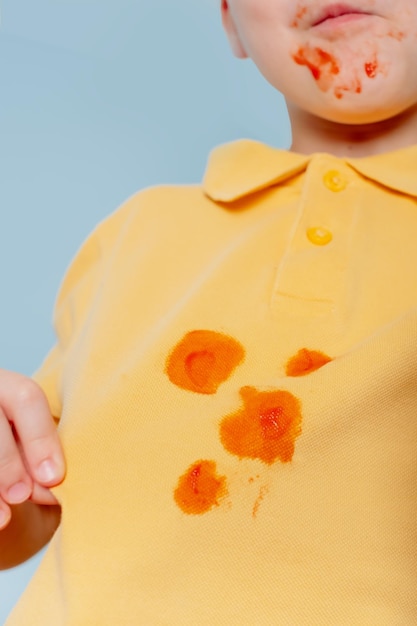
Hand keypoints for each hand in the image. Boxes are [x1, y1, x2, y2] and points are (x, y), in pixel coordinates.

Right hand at [0, 370, 64, 529]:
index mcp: (5, 385)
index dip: (40, 439)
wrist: (4, 447)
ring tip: (5, 517)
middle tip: (22, 495)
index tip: (53, 478)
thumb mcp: (27, 443)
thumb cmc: (17, 447)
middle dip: (8, 461)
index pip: (25, 397)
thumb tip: (48, 483)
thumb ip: (37, 456)